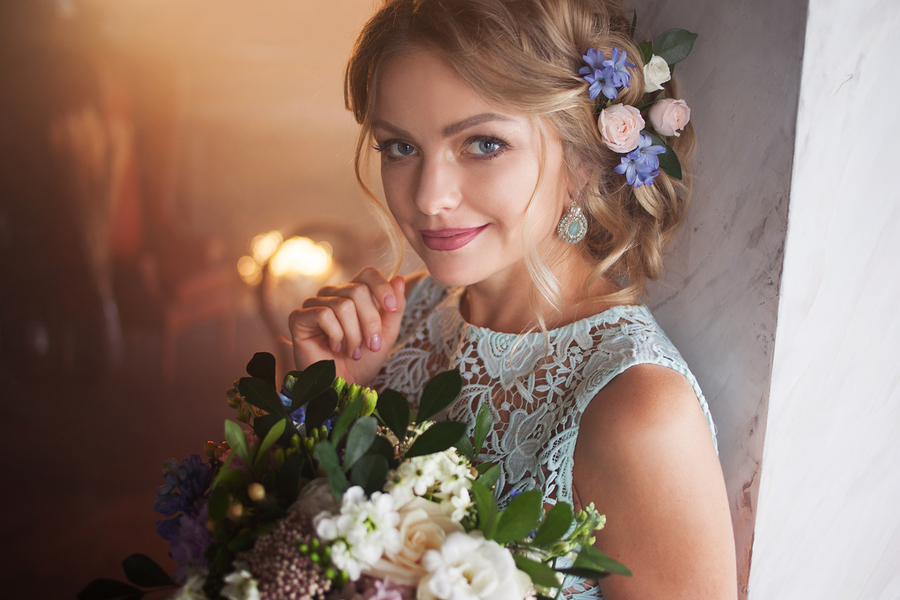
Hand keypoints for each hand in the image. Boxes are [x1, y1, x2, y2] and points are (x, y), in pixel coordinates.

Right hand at [289, 267, 405, 384]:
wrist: (343, 385)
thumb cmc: (363, 361)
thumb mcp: (386, 334)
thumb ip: (395, 308)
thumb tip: (400, 279)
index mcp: (353, 293)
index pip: (368, 274)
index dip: (381, 287)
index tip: (391, 309)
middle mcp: (332, 294)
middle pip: (358, 291)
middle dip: (370, 322)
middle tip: (371, 346)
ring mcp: (314, 304)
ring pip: (343, 305)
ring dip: (353, 335)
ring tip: (352, 351)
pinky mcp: (299, 317)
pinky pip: (324, 315)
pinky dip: (336, 336)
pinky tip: (334, 348)